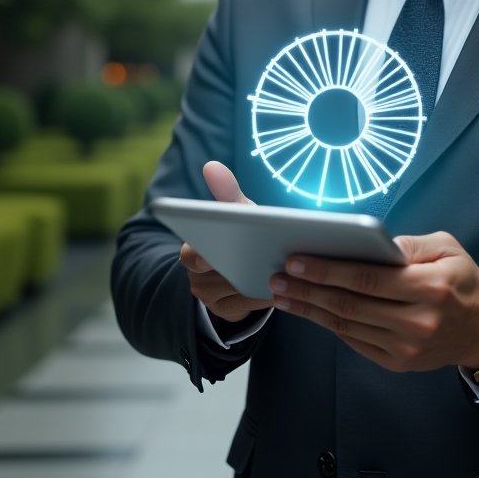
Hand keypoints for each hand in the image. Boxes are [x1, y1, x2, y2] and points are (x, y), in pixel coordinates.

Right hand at [177, 161, 274, 323]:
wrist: (239, 266)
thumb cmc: (240, 231)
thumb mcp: (235, 212)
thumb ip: (226, 192)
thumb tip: (212, 165)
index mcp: (192, 250)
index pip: (191, 254)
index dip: (201, 256)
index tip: (213, 255)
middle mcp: (195, 277)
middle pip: (216, 277)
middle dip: (239, 268)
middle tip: (267, 260)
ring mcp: (210, 298)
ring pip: (235, 291)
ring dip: (259, 281)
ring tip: (286, 270)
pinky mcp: (227, 312)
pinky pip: (249, 305)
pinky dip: (266, 294)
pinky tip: (286, 284)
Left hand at [268, 232, 478, 372]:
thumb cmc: (462, 280)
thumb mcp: (447, 247)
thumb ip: (410, 244)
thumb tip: (370, 242)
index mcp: (429, 287)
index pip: (368, 278)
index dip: (328, 269)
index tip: (296, 259)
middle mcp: (416, 321)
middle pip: (350, 304)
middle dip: (309, 289)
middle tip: (278, 277)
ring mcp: (405, 346)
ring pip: (347, 326)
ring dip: (310, 309)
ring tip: (283, 294)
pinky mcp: (398, 362)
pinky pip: (355, 341)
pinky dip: (329, 325)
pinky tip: (309, 310)